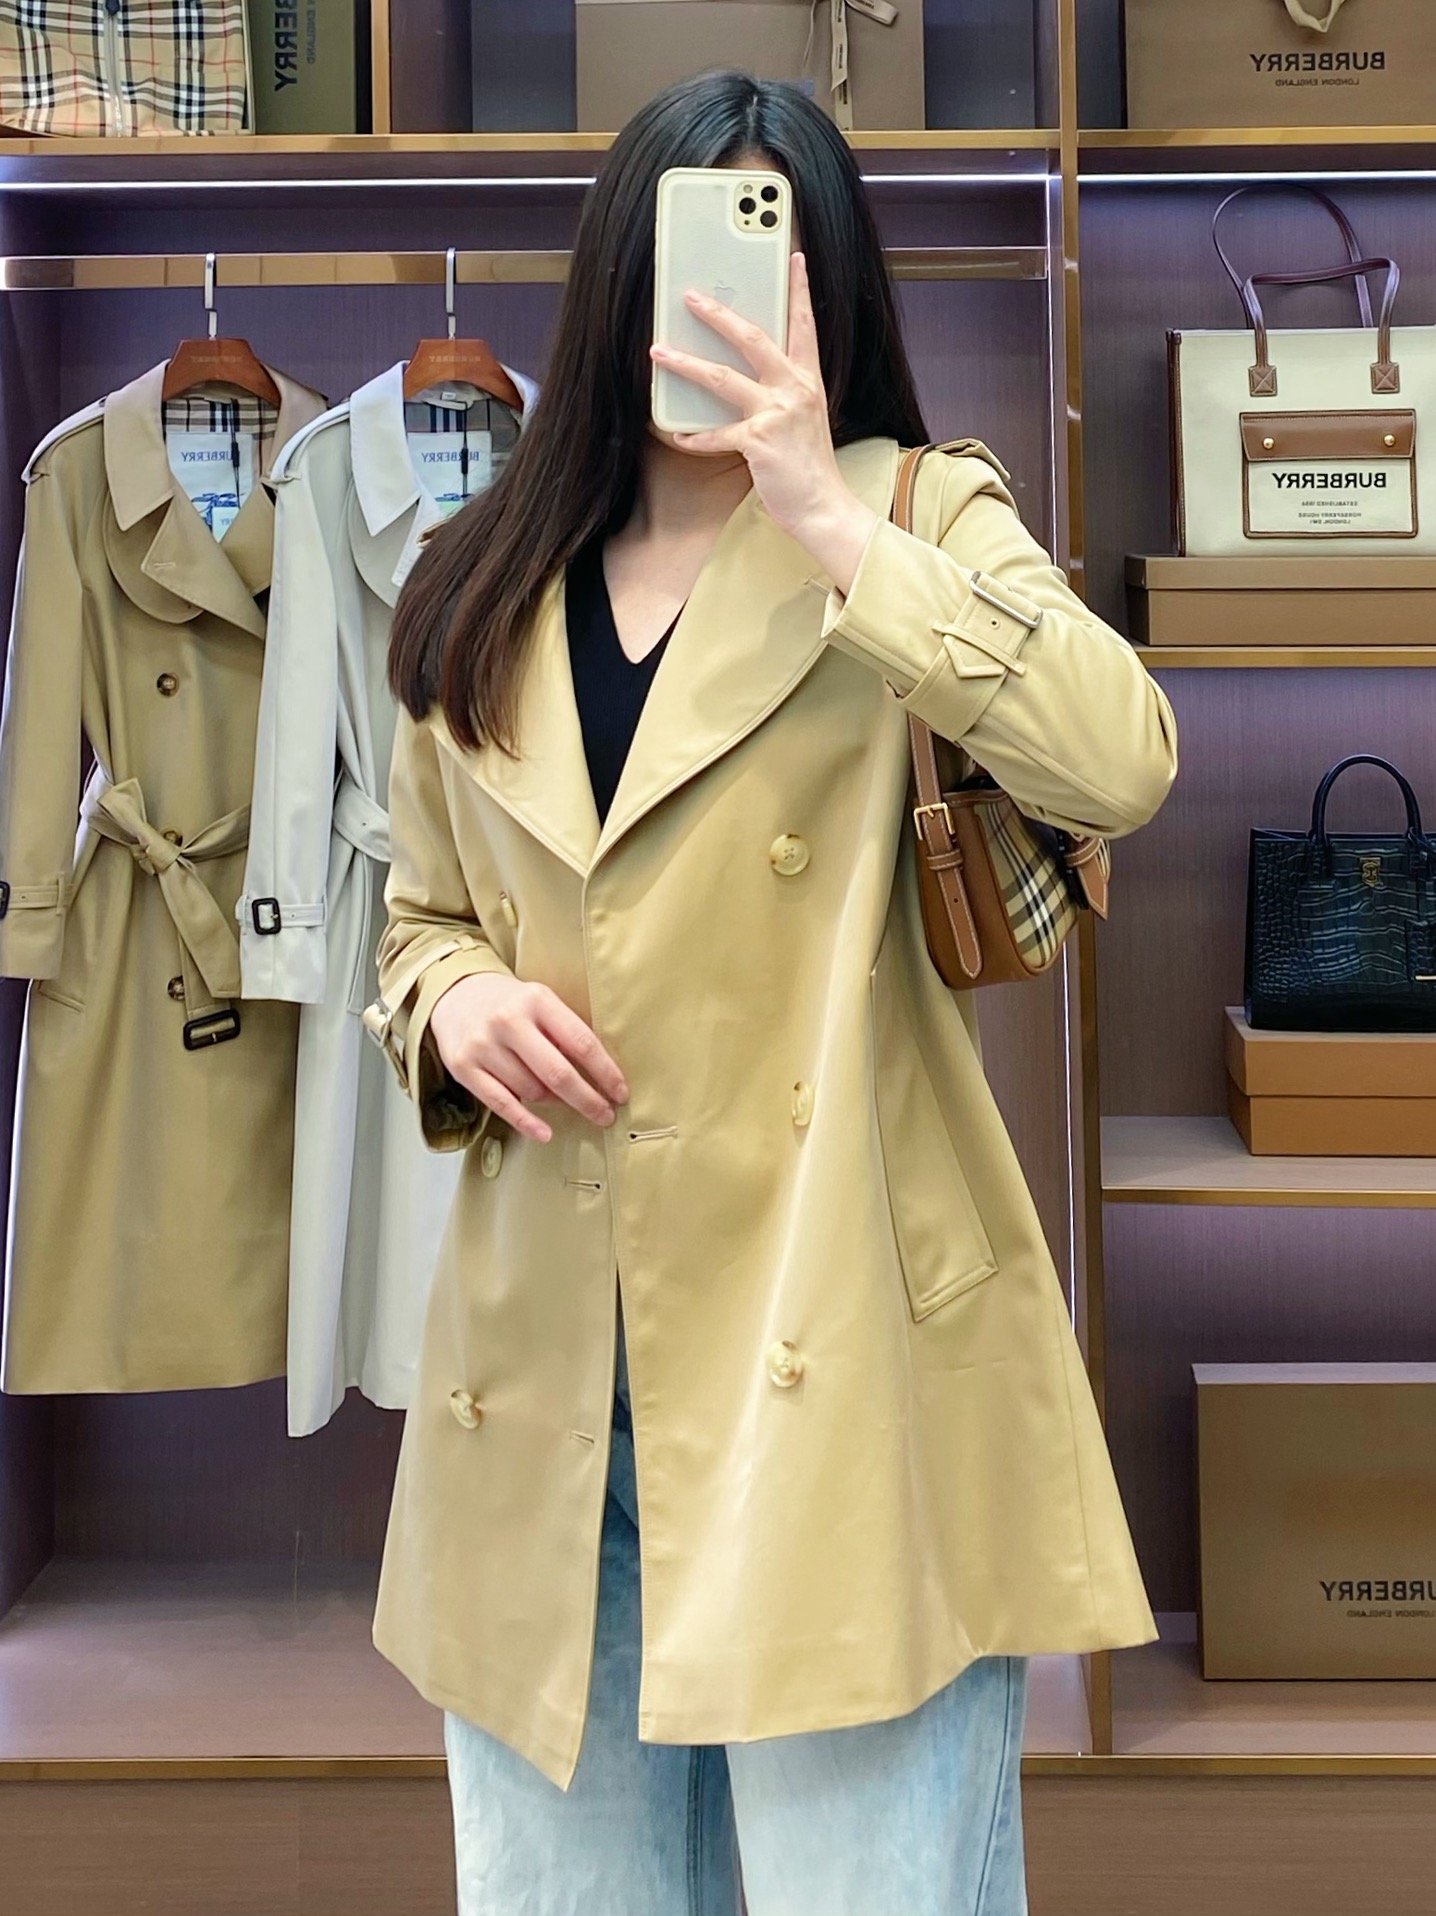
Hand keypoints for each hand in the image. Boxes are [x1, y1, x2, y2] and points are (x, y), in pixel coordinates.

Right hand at [429, 971, 628, 1144]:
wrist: (457, 994)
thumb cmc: (511, 1004)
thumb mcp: (541, 1003)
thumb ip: (565, 1032)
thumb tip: (600, 1076)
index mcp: (537, 1000)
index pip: (581, 1042)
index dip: (605, 1072)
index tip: (620, 1093)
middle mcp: (508, 1020)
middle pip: (558, 1073)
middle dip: (588, 1100)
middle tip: (605, 1115)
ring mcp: (483, 1045)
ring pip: (532, 1091)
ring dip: (554, 1102)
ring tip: (563, 1100)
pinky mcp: (463, 1067)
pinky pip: (501, 1104)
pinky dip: (526, 1122)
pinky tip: (544, 1133)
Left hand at [649, 252, 877, 594]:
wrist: (823, 507)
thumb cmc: (809, 466)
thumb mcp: (804, 418)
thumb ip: (782, 392)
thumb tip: (746, 376)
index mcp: (809, 379)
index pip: (805, 324)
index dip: (799, 289)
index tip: (795, 256)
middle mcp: (795, 388)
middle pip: (753, 338)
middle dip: (718, 315)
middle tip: (690, 296)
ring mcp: (777, 413)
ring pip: (722, 378)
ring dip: (686, 363)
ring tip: (658, 351)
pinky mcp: (758, 441)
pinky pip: (714, 434)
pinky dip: (692, 437)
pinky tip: (674, 435)